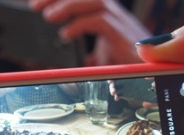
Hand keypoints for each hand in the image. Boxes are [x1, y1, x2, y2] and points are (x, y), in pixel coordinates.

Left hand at [29, 0, 150, 65]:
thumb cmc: (124, 69)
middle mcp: (114, 15)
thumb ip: (79, 56)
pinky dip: (80, 25)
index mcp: (105, 18)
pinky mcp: (125, 36)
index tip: (35, 2)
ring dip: (68, 6)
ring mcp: (121, 23)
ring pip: (95, 1)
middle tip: (33, 5)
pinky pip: (102, 21)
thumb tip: (55, 63)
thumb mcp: (95, 61)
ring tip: (47, 17)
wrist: (150, 78)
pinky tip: (66, 34)